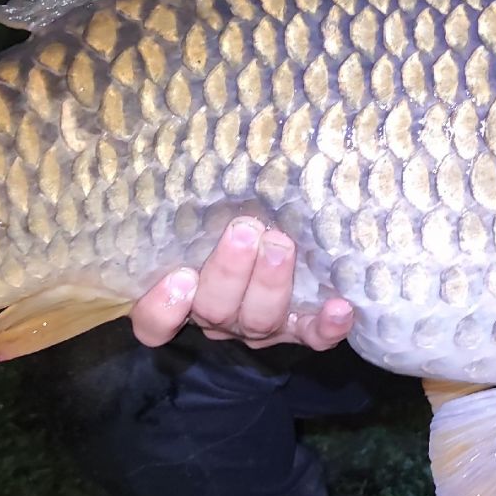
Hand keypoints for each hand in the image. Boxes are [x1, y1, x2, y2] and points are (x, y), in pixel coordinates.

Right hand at [128, 216, 353, 350]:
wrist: (275, 252)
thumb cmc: (226, 221)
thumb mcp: (201, 217)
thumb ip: (193, 207)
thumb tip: (197, 159)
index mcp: (186, 298)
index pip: (155, 322)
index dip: (163, 308)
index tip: (180, 277)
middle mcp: (220, 317)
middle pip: (214, 310)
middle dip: (230, 271)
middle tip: (245, 231)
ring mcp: (261, 326)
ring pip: (258, 320)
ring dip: (270, 283)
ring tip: (280, 245)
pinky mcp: (301, 330)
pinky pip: (314, 337)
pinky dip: (327, 326)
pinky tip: (340, 307)